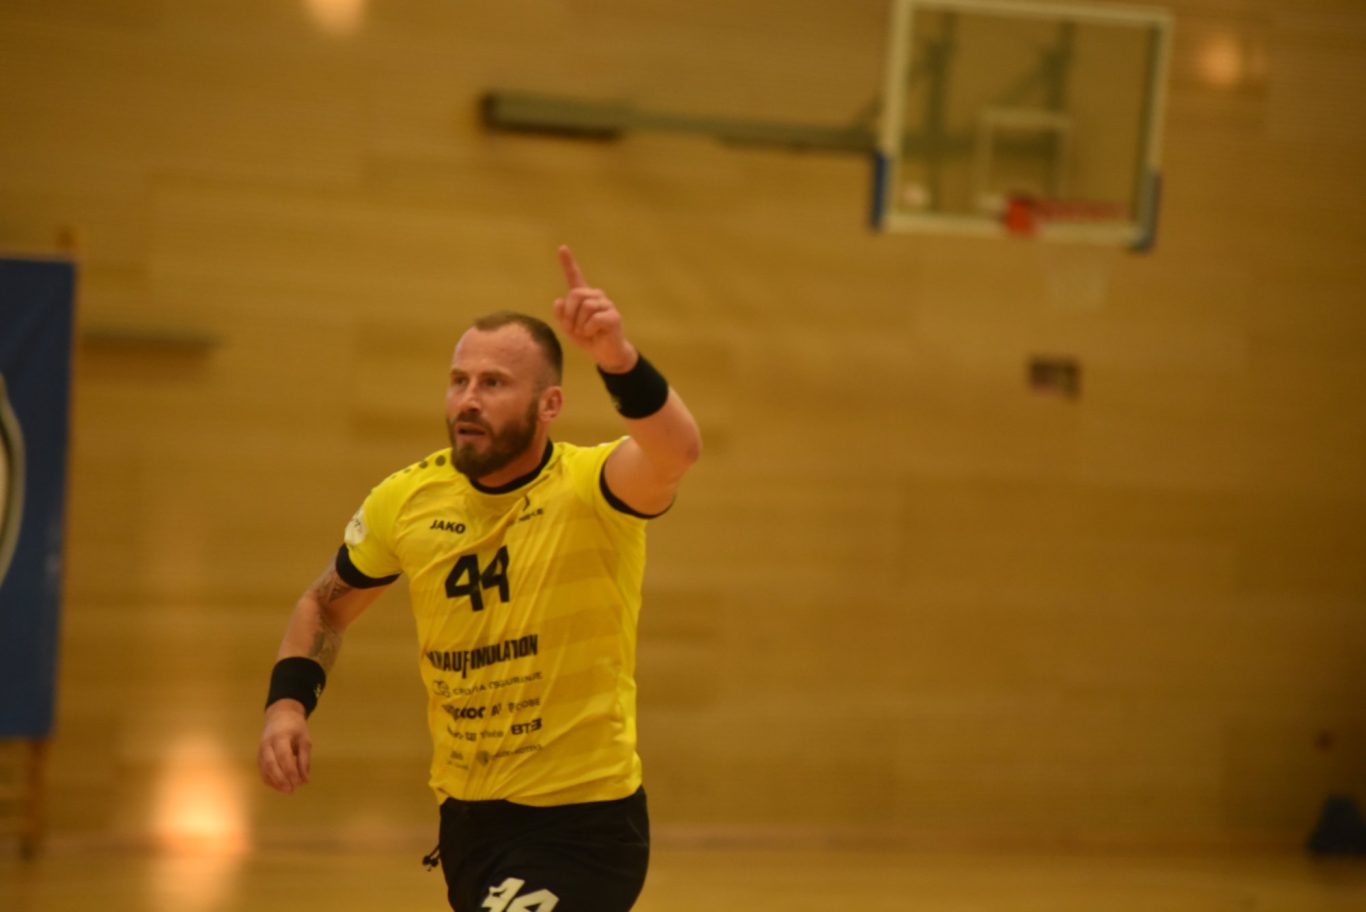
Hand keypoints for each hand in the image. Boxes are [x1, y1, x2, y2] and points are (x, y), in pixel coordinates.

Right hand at [257, 700, 311, 793]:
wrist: (280, 716)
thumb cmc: (295, 727)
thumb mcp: (305, 739)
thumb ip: (304, 759)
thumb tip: (305, 780)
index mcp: (280, 737)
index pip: (283, 756)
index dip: (290, 771)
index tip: (299, 783)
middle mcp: (267, 744)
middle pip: (270, 764)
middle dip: (280, 780)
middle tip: (292, 790)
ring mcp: (260, 751)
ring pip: (264, 770)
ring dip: (275, 782)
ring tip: (288, 790)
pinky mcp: (259, 756)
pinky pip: (262, 771)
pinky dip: (270, 780)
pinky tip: (280, 786)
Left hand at [553, 245, 636, 372]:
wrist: (606, 354)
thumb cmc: (588, 339)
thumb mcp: (569, 328)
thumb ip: (561, 315)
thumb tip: (559, 301)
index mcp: (584, 297)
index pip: (575, 277)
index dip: (568, 263)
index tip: (562, 248)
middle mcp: (597, 297)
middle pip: (576, 294)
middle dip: (569, 314)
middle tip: (573, 329)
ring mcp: (607, 305)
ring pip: (585, 307)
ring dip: (579, 325)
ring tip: (585, 333)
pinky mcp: (614, 316)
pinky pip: (594, 319)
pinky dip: (588, 330)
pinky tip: (595, 334)